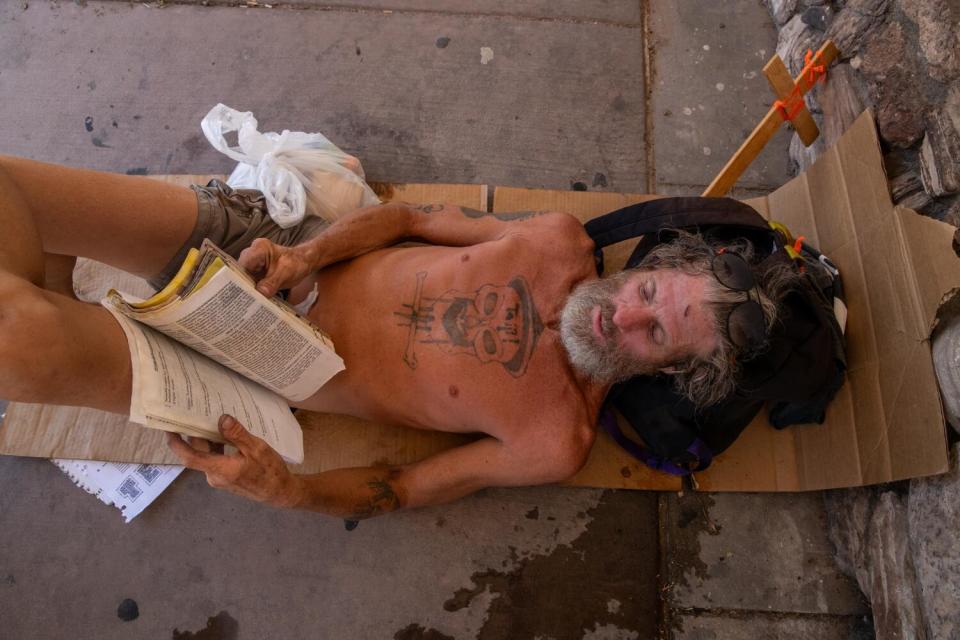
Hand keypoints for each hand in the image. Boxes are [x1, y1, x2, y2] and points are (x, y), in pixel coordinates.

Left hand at [166, 415, 302, 508]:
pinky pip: (215, 460)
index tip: (168, 428)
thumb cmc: (270, 471)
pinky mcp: (225, 478)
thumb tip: (222, 419)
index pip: (190, 457)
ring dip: (206, 440)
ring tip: (208, 419)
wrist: (279, 492)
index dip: (176, 444)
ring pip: (207, 456)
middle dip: (193, 434)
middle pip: (198, 453)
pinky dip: (215, 447)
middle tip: (192, 413)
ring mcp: (219, 478)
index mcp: (220, 469)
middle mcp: (214, 476)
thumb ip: (238, 435)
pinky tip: (222, 435)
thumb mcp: (257, 449)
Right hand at [238, 238, 314, 296]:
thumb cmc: (296, 263)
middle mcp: (252, 253)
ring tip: (246, 303)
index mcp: (259, 248)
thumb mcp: (286, 273)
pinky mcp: (254, 271)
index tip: (240, 293)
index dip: (239, 278)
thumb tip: (261, 292)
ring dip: (245, 290)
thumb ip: (273, 282)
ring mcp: (252, 263)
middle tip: (242, 302)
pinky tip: (252, 301)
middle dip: (241, 286)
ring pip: (243, 278)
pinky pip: (249, 281)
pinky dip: (251, 290)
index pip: (243, 264)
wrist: (303, 263)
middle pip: (240, 271)